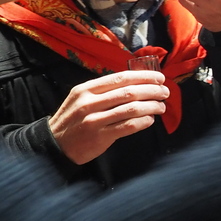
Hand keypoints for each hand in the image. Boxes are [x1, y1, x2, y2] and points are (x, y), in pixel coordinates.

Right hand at [48, 71, 168, 163]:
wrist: (55, 144)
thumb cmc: (74, 119)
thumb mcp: (82, 98)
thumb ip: (105, 90)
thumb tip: (138, 83)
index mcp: (86, 89)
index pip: (121, 78)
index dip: (144, 77)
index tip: (160, 78)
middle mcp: (89, 102)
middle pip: (129, 92)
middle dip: (152, 91)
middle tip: (165, 92)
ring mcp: (94, 120)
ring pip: (131, 109)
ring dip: (151, 106)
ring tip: (161, 106)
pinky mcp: (100, 136)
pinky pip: (128, 126)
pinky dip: (143, 121)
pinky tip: (150, 120)